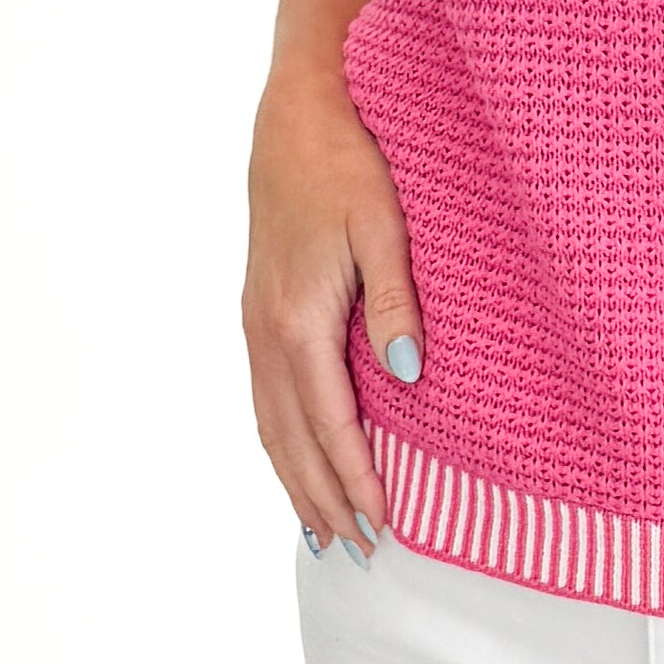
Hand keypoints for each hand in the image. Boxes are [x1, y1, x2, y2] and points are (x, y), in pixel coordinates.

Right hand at [244, 72, 421, 555]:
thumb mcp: (385, 226)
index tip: (384, 525)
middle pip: (292, 440)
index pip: (331, 424)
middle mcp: (266, 331)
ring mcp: (255, 323)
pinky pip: (263, 399)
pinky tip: (294, 462)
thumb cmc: (349, 162)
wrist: (297, 112)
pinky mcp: (256, 312)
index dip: (356, 479)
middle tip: (358, 551)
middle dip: (323, 499)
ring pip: (269, 425)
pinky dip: (279, 444)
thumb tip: (408, 375)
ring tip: (321, 532)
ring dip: (295, 482)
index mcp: (299, 319)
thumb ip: (396, 303)